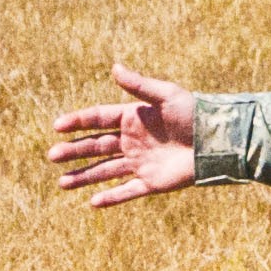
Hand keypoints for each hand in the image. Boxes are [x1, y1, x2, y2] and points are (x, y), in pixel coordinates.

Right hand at [47, 64, 198, 207]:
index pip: (98, 119)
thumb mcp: (166, 95)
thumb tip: (114, 67)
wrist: (218, 141)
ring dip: (83, 177)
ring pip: (105, 171)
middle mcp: (132, 141)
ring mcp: (140, 163)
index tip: (57, 126)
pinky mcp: (152, 183)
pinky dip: (111, 198)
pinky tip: (92, 203)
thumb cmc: (194, 113)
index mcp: (132, 118)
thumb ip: (139, 85)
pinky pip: (127, 191)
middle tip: (52, 156)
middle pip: (95, 147)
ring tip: (61, 183)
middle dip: (73, 152)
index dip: (77, 122)